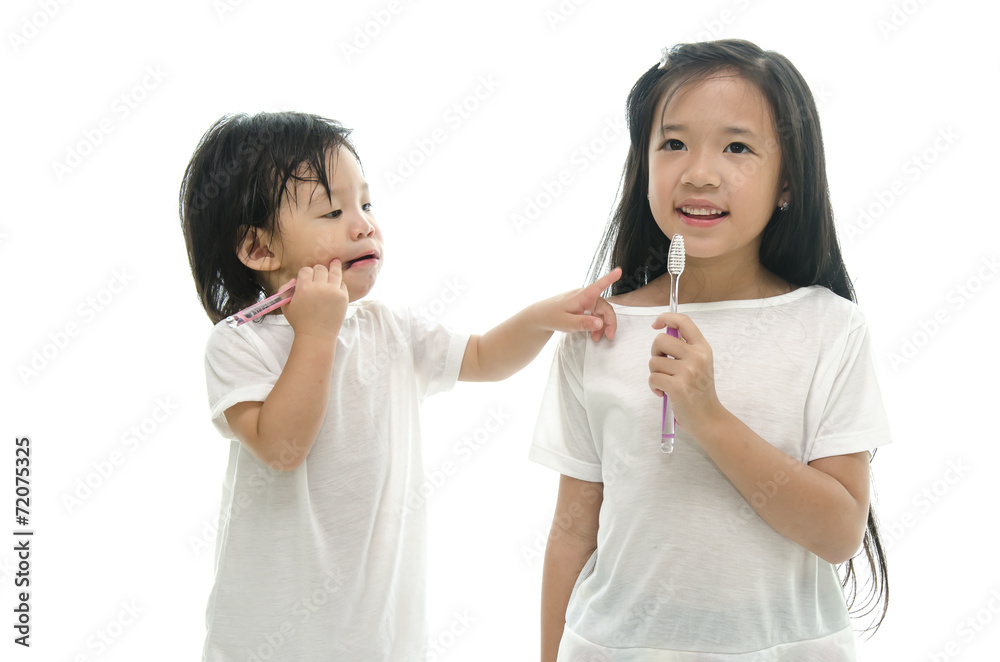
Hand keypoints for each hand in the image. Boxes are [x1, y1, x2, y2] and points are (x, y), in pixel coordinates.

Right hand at [283, 259, 349, 338]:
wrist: (316, 335)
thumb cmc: (300, 321)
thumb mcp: (286, 306)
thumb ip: (285, 290)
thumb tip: (294, 280)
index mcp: (304, 288)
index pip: (305, 270)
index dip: (305, 273)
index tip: (306, 277)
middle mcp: (319, 287)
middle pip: (320, 268)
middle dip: (317, 271)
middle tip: (318, 274)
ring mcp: (333, 291)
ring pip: (335, 271)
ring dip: (334, 266)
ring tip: (335, 262)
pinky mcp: (343, 297)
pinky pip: (342, 283)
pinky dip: (339, 283)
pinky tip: (336, 283)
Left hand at [536, 268, 621, 341]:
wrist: (540, 316)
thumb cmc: (551, 317)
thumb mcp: (567, 323)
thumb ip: (583, 323)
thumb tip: (600, 323)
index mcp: (582, 296)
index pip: (598, 285)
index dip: (610, 278)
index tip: (619, 270)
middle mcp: (585, 296)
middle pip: (604, 307)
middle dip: (609, 321)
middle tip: (609, 336)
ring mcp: (584, 301)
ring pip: (601, 312)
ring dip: (602, 325)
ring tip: (597, 338)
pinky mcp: (583, 306)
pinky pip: (595, 314)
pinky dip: (596, 324)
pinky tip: (593, 334)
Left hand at [649, 312, 722, 431]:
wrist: (708, 418)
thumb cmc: (699, 391)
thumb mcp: (699, 364)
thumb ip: (685, 348)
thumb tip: (662, 332)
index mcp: (703, 348)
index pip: (683, 321)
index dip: (666, 317)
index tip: (656, 324)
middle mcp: (697, 356)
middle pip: (660, 340)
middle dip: (655, 353)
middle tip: (662, 366)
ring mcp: (688, 371)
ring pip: (654, 362)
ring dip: (655, 374)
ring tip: (666, 383)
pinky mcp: (677, 386)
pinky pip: (653, 378)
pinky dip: (654, 387)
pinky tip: (664, 393)